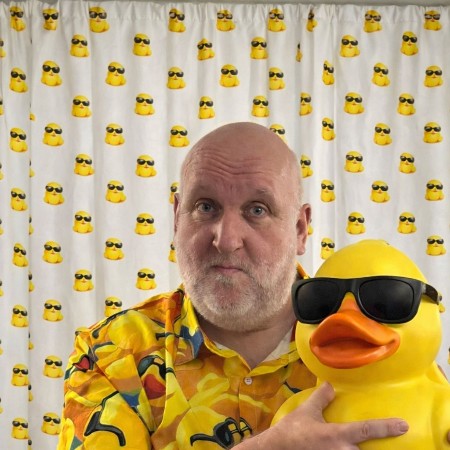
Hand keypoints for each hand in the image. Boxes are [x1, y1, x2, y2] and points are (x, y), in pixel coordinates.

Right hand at [236, 382, 408, 448]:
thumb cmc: (291, 431)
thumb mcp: (306, 411)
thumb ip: (321, 398)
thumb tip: (331, 385)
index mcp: (336, 435)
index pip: (366, 430)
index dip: (386, 427)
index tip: (403, 426)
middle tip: (389, 445)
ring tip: (357, 444)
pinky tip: (350, 448)